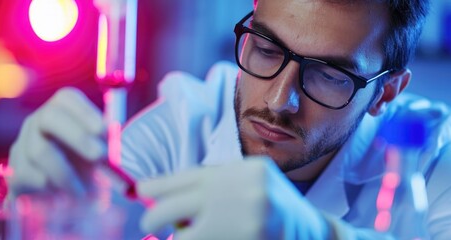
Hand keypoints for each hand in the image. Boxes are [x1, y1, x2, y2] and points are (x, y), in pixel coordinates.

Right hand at [7, 87, 105, 198]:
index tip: (104, 130)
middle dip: (78, 136)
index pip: (67, 98)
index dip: (85, 112)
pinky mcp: (15, 172)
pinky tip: (61, 195)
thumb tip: (120, 153)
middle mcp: (37, 122)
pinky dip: (50, 188)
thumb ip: (110, 150)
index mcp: (61, 111)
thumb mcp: (101, 154)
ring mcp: (22, 145)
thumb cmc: (85, 164)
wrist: (58, 194)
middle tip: (101, 156)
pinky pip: (29, 176)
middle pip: (49, 118)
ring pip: (41, 151)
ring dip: (68, 172)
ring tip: (85, 190)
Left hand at [138, 156, 329, 238]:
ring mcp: (239, 224)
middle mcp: (235, 196)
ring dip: (184, 236)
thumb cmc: (272, 201)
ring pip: (181, 237)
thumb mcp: (246, 178)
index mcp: (235, 172)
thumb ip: (211, 181)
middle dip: (154, 218)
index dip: (153, 187)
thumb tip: (161, 191)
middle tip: (152, 223)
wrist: (310, 231)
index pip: (179, 179)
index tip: (140, 190)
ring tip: (202, 232)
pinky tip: (214, 237)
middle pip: (166, 210)